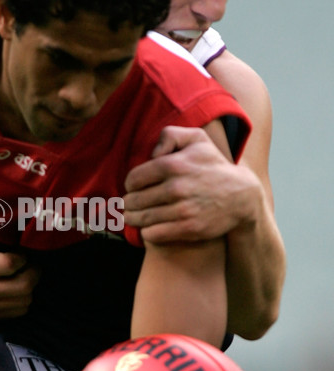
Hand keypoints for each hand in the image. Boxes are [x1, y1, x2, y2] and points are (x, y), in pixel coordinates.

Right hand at [0, 222, 38, 319]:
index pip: (11, 264)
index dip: (22, 256)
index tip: (20, 252)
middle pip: (24, 286)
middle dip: (33, 272)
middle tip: (29, 264)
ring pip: (24, 301)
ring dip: (29, 288)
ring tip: (22, 276)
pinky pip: (16, 313)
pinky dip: (22, 301)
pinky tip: (15, 290)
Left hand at [124, 126, 261, 242]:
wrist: (242, 196)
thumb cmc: (214, 166)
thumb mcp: (197, 139)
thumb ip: (170, 135)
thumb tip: (152, 154)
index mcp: (173, 165)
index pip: (133, 179)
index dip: (130, 185)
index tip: (134, 188)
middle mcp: (177, 188)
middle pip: (134, 201)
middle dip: (128, 203)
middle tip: (128, 205)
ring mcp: (183, 210)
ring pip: (141, 219)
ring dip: (133, 219)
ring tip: (132, 217)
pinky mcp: (189, 229)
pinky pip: (153, 234)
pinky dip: (146, 232)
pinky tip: (148, 227)